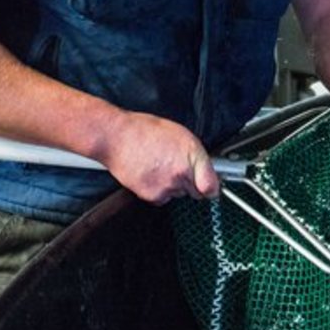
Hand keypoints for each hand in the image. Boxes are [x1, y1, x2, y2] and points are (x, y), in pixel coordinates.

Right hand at [98, 112, 220, 204]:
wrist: (116, 137)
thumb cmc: (145, 130)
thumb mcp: (179, 134)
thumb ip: (195, 154)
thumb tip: (206, 169)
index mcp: (192, 153)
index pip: (212, 185)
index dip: (212, 187)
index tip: (211, 187)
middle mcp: (182, 172)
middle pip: (196, 192)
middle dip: (191, 183)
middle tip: (176, 169)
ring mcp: (168, 186)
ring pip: (178, 194)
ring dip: (172, 186)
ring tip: (159, 167)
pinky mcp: (153, 196)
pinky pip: (162, 199)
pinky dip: (158, 191)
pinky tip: (150, 175)